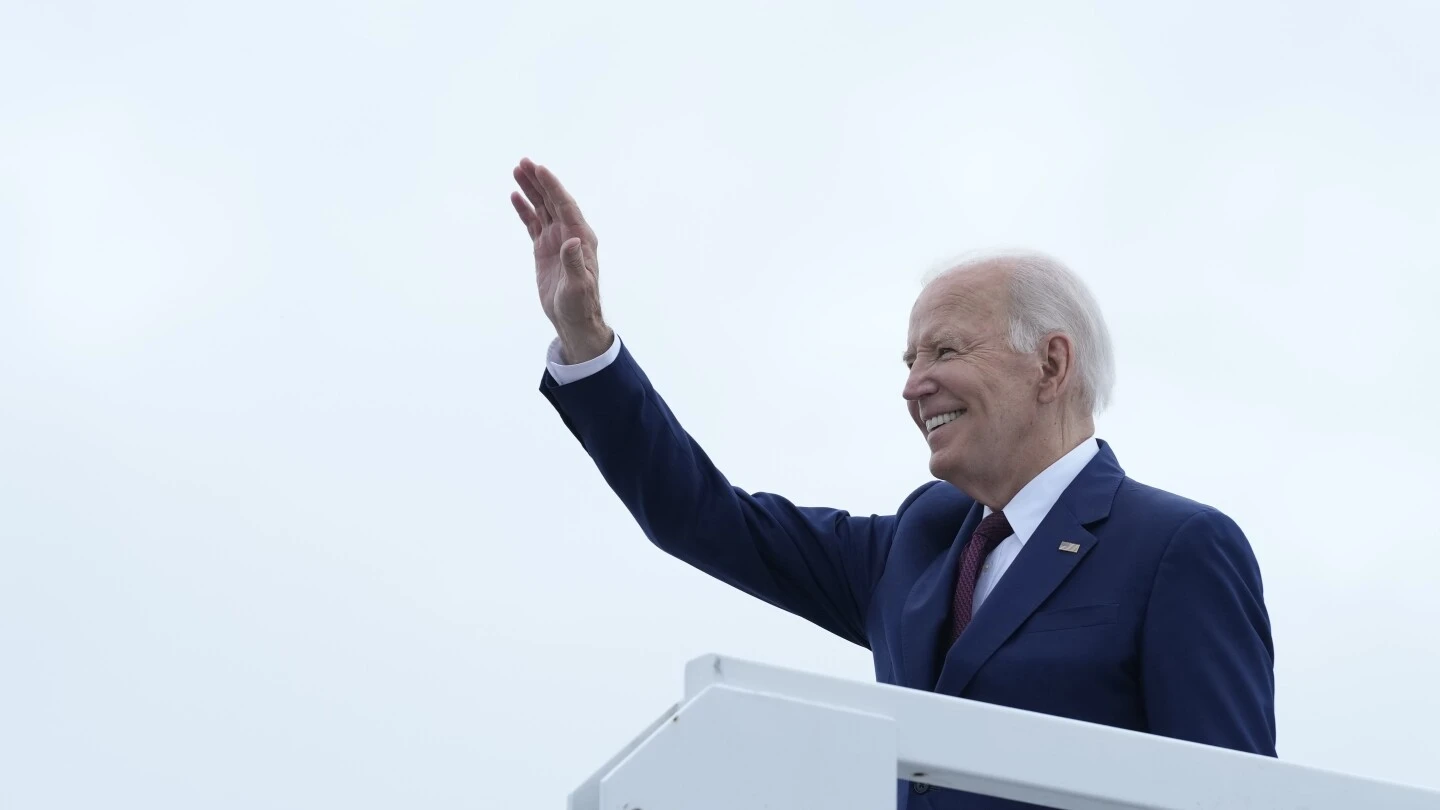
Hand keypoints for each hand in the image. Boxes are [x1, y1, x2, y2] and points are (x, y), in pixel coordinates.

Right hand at [510, 158, 611, 363]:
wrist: (573, 318)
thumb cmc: (579, 304)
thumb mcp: (577, 286)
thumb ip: (574, 263)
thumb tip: (571, 241)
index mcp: (581, 238)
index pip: (565, 205)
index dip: (553, 187)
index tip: (539, 169)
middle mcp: (570, 234)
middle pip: (552, 201)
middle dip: (539, 181)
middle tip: (523, 162)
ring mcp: (556, 240)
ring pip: (542, 208)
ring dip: (531, 190)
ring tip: (517, 171)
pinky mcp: (544, 249)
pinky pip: (533, 223)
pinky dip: (524, 210)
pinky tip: (515, 196)